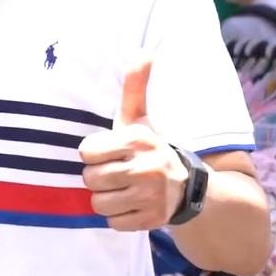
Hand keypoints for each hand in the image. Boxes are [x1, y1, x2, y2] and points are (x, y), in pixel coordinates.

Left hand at [79, 61, 188, 230]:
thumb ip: (135, 88)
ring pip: (98, 203)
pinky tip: (129, 204)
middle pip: (90, 179)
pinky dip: (117, 216)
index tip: (106, 153)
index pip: (86, 151)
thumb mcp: (141, 118)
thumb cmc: (150, 149)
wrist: (188, 188)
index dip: (92, 154)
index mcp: (139, 139)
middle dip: (97, 177)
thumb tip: (144, 53)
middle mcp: (147, 168)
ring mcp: (151, 197)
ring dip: (105, 198)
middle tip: (113, 173)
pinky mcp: (151, 221)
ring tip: (120, 189)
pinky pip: (113, 222)